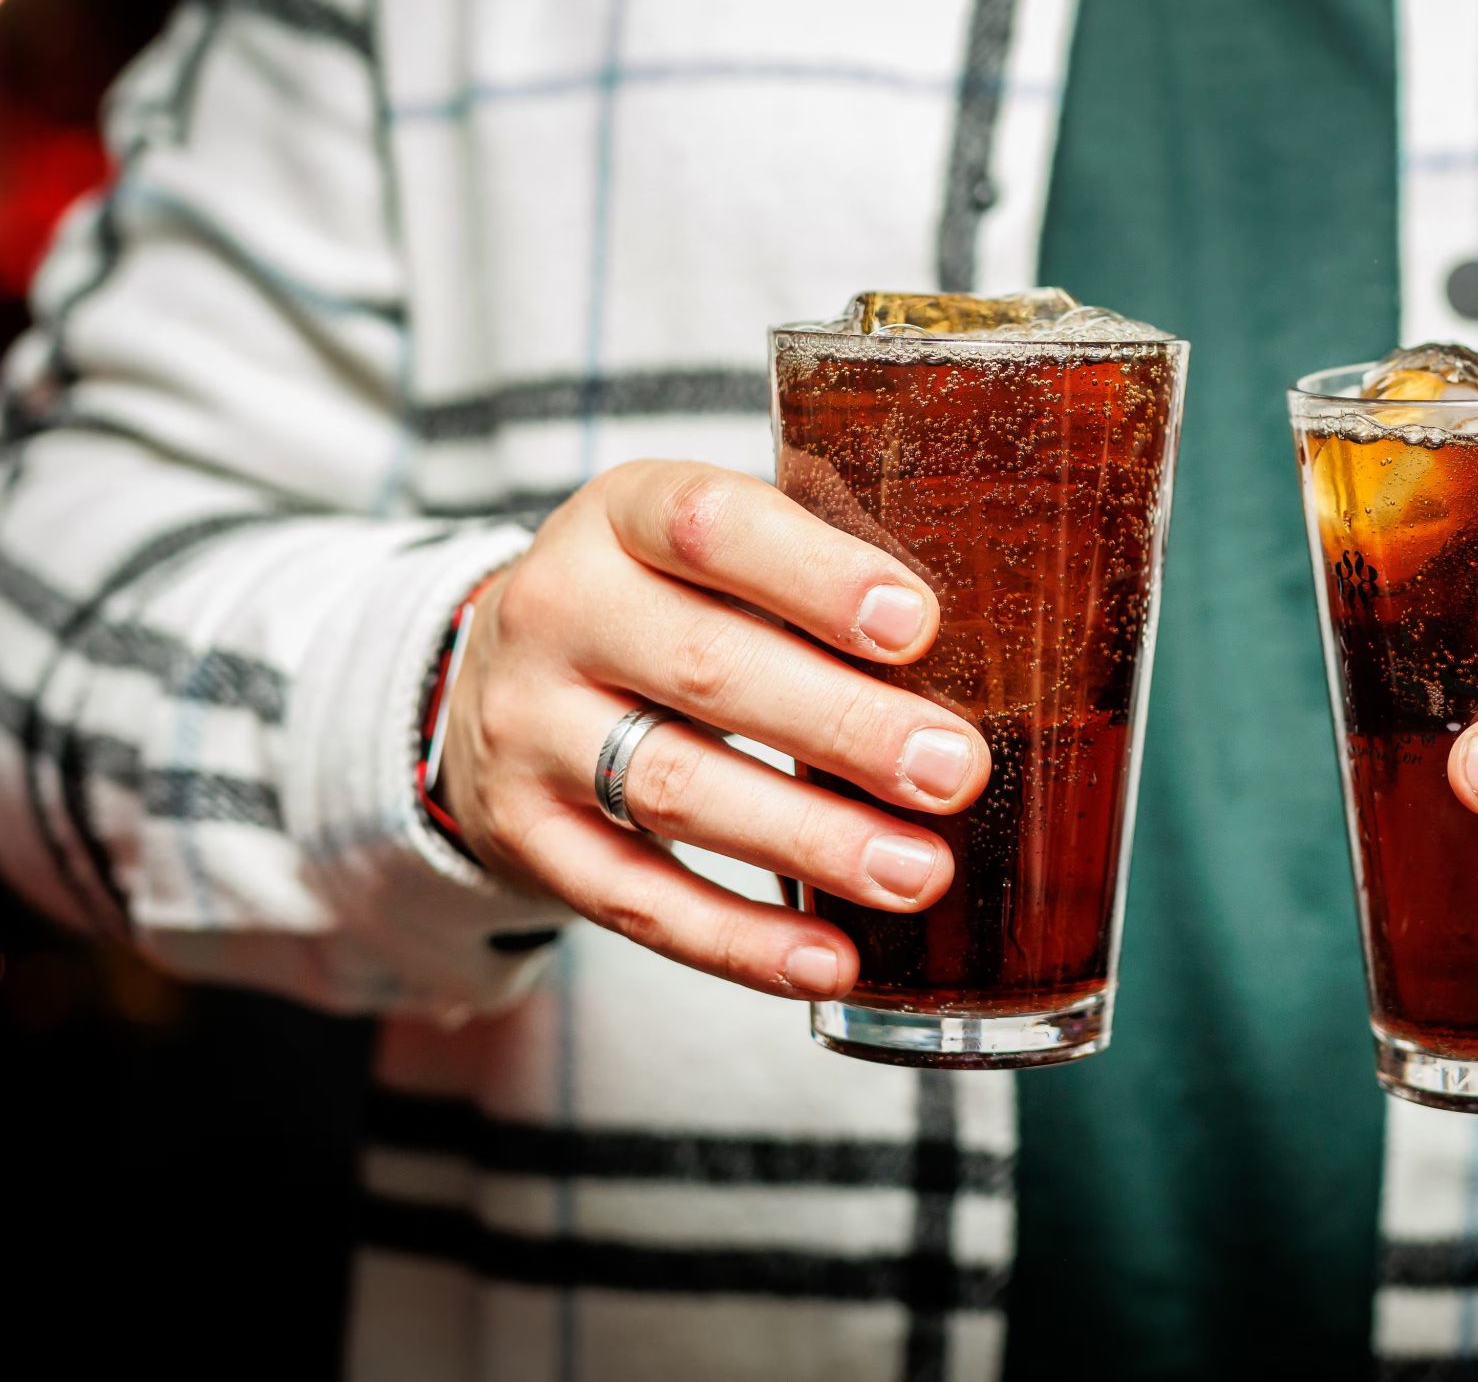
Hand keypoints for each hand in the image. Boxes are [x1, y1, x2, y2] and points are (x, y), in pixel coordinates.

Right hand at [436, 461, 989, 999]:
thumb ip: (810, 572)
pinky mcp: (525, 837)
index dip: (816, 575)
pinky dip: (739, 941)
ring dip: (809, 842)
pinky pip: (636, 901)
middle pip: (707, 668)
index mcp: (619, 515)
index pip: (710, 526)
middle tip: (954, 771)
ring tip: (919, 873)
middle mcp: (556, 611)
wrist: (483, 681)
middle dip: (845, 726)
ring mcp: (527, 730)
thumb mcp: (703, 551)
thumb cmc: (656, 604)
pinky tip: (828, 962)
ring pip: (676, 789)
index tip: (916, 625)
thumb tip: (995, 642)